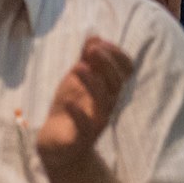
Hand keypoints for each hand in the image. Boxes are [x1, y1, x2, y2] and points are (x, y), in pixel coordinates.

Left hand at [36, 37, 133, 176]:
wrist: (57, 145)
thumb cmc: (71, 110)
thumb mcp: (76, 81)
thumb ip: (86, 60)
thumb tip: (94, 37)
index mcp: (108, 89)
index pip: (125, 70)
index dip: (117, 55)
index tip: (99, 44)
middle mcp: (107, 105)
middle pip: (116, 83)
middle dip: (107, 64)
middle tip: (92, 50)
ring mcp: (96, 122)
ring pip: (103, 103)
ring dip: (93, 83)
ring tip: (78, 67)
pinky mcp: (81, 138)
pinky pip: (85, 127)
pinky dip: (78, 113)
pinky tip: (68, 101)